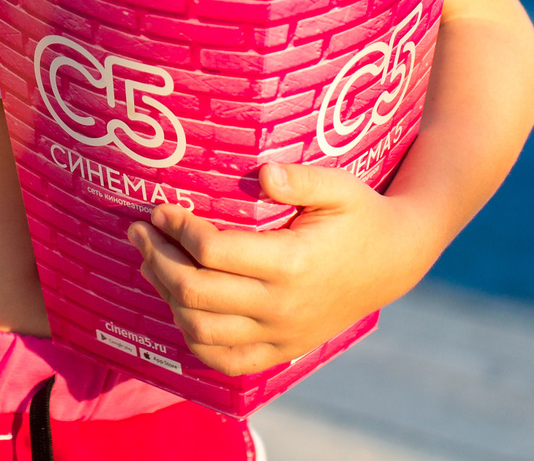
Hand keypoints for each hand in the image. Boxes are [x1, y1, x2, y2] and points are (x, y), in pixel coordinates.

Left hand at [127, 162, 417, 375]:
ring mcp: (280, 334)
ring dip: (166, 295)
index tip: (161, 208)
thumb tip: (262, 173)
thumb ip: (299, 179)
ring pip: (200, 329)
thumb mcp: (338, 186)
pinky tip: (178, 306)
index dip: (178, 229)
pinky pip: (224, 359)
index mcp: (292, 262)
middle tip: (139, 231)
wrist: (394, 260)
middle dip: (158, 258)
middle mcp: (281, 306)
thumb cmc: (360, 214)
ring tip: (150, 261)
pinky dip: (192, 338)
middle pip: (196, 292)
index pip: (214, 253)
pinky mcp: (281, 349)